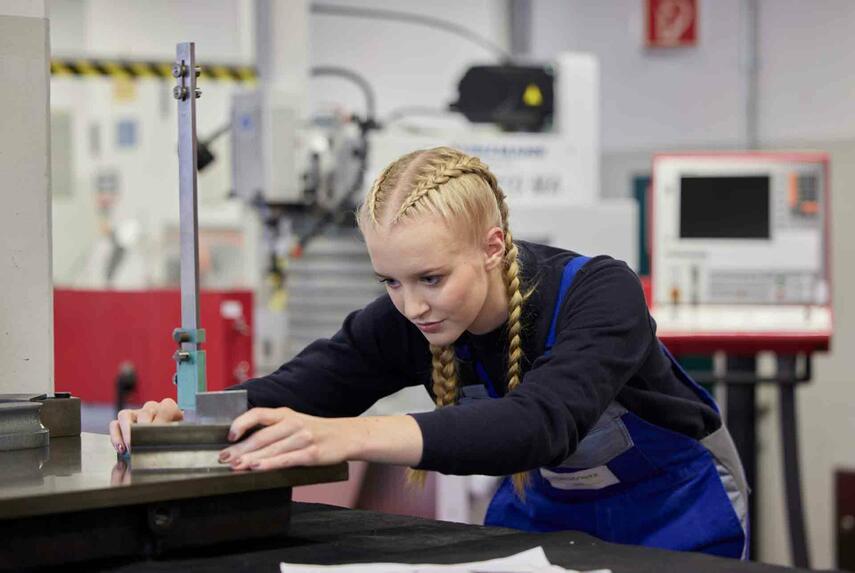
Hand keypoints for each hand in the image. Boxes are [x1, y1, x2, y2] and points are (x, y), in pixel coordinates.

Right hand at [108, 398, 183, 453]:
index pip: (164, 409)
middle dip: (142, 431)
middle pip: (144, 413)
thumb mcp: (181, 434)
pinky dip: (116, 436)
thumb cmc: (176, 435)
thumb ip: (178, 436)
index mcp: (169, 408)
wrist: (170, 437)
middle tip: (141, 445)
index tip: (157, 438)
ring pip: (125, 416)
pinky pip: (114, 424)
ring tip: (129, 448)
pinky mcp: (124, 421)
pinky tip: (121, 449)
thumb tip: (171, 442)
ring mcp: (136, 413)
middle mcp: (152, 408)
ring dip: (126, 433)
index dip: (160, 424)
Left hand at [218, 407, 350, 470]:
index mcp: (287, 414)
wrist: (348, 436)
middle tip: (223, 458)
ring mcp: (303, 438)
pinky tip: (257, 468)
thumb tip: (245, 444)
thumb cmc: (318, 431)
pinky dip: (269, 464)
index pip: (259, 414)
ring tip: (234, 466)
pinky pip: (286, 459)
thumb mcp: (296, 422)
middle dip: (239, 448)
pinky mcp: (311, 454)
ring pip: (271, 449)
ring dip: (250, 459)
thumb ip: (274, 428)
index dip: (242, 423)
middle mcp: (293, 423)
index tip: (229, 435)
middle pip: (261, 436)